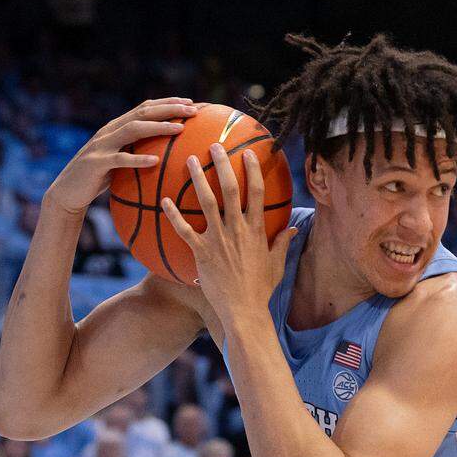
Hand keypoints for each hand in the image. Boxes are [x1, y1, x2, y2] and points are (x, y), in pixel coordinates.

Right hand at [46, 98, 195, 214]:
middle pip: (142, 112)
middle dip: (169, 108)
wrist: (68, 192)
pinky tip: (155, 161)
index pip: (145, 108)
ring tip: (180, 128)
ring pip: (133, 130)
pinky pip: (120, 159)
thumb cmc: (101, 178)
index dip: (168, 102)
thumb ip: (138, 150)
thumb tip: (171, 154)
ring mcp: (102, 145)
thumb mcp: (122, 160)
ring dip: (158, 127)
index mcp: (116, 127)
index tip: (191, 102)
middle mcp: (109, 131)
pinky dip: (138, 159)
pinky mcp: (96, 163)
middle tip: (193, 109)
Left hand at [160, 143, 296, 320]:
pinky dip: (173, 214)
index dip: (253, 170)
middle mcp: (237, 229)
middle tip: (213, 146)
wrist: (243, 310)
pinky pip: (184, 230)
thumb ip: (282, 243)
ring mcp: (218, 239)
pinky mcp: (201, 252)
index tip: (248, 153)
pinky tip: (163, 200)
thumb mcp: (276, 264)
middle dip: (221, 165)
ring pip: (205, 202)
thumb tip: (292, 229)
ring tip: (188, 160)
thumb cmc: (261, 288)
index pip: (256, 193)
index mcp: (256, 230)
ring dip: (197, 179)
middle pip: (229, 190)